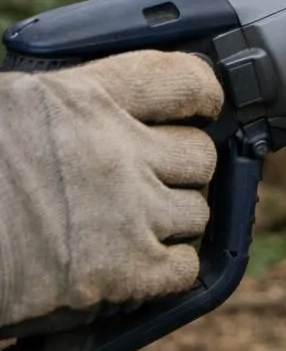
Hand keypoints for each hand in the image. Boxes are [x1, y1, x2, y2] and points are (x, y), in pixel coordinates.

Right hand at [0, 52, 221, 330]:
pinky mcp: (124, 270)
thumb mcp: (9, 110)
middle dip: (180, 170)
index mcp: (82, 98)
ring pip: (197, 210)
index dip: (202, 96)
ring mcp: (126, 210)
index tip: (200, 110)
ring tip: (132, 228)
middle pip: (199, 153)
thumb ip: (64, 111)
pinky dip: (168, 269)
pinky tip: (137, 267)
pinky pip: (184, 266)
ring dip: (173, 221)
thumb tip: (104, 115)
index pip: (183, 80)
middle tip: (150, 183)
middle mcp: (116, 149)